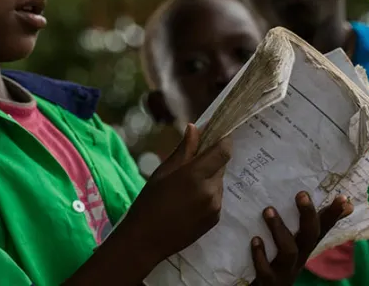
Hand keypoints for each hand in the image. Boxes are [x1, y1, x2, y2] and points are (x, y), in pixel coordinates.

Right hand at [118, 124, 231, 270]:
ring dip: (209, 178)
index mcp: (196, 175)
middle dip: (211, 160)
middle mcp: (211, 190)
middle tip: (194, 162)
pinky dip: (208, 194)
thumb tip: (194, 128)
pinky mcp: (215, 219)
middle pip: (221, 165)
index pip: (223, 151)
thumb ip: (184, 150)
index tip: (218, 135)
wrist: (146, 240)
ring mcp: (215, 206)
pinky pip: (217, 198)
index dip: (223, 140)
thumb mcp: (163, 172)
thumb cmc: (149, 202)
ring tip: (186, 187)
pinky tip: (189, 201)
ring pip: (219, 182)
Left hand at [250, 194, 352, 284]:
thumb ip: (309, 224)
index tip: (343, 198)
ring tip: (268, 210)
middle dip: (308, 215)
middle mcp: (300, 257)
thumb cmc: (279, 262)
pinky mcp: (269, 281)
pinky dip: (260, 255)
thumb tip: (341, 203)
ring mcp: (285, 270)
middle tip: (302, 194)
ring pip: (288, 251)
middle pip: (310, 236)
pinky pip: (266, 270)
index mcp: (306, 246)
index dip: (333, 214)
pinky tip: (255, 240)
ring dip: (279, 229)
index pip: (323, 227)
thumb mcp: (296, 243)